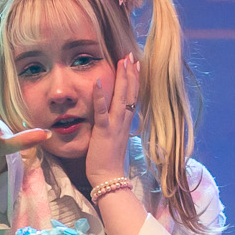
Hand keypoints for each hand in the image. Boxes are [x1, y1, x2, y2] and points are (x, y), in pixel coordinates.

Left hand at [82, 54, 138, 185]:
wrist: (108, 178)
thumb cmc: (108, 161)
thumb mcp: (113, 138)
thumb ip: (113, 125)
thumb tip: (112, 116)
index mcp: (125, 123)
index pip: (133, 97)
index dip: (135, 80)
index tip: (136, 65)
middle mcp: (123, 121)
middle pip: (130, 93)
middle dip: (131, 73)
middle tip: (131, 55)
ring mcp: (114, 125)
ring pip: (121, 98)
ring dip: (122, 78)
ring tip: (123, 61)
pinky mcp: (103, 131)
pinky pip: (102, 111)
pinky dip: (100, 97)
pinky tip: (98, 82)